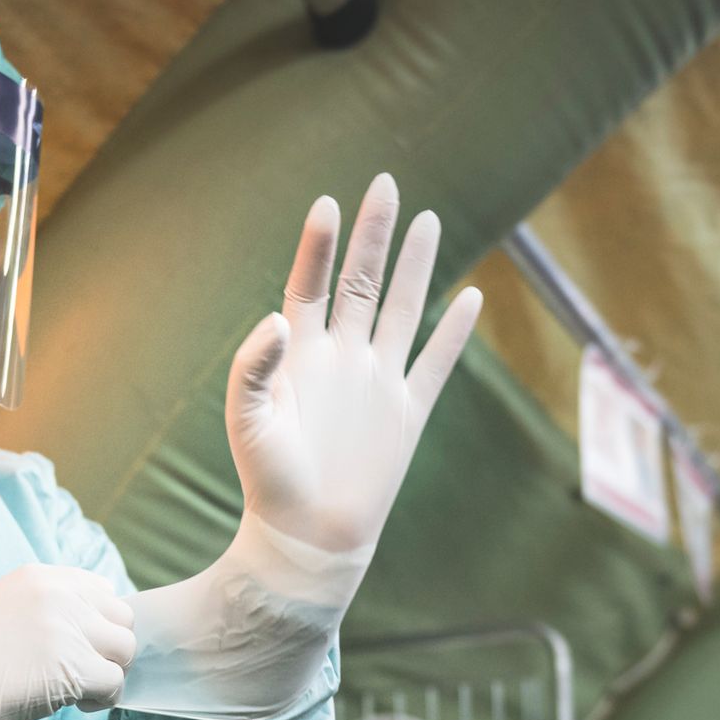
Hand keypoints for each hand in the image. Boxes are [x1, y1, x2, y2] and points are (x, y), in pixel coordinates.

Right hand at [0, 564, 135, 719]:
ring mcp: (66, 628)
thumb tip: (99, 636)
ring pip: (124, 651)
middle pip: (122, 620)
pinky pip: (114, 684)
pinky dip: (100, 701)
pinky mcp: (71, 667)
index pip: (103, 591)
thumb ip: (51, 612)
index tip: (73, 649)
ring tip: (74, 690)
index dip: (97, 626)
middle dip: (107, 650)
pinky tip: (70, 705)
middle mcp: (59, 594)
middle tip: (76, 673)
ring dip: (107, 675)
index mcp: (41, 577)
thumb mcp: (8, 613)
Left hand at [227, 174, 481, 553]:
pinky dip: (455, 333)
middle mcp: (341, 358)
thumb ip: (253, 367)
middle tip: (385, 183)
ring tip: (429, 219)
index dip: (318, 245)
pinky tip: (472, 297)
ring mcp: (377, 381)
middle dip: (374, 234)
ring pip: (403, 309)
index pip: (310, 284)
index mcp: (299, 354)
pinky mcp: (408, 412)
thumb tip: (278, 317)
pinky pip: (436, 363)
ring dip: (416, 266)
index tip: (328, 203)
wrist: (307, 536)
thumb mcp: (247, 422)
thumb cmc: (268, 481)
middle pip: (362, 280)